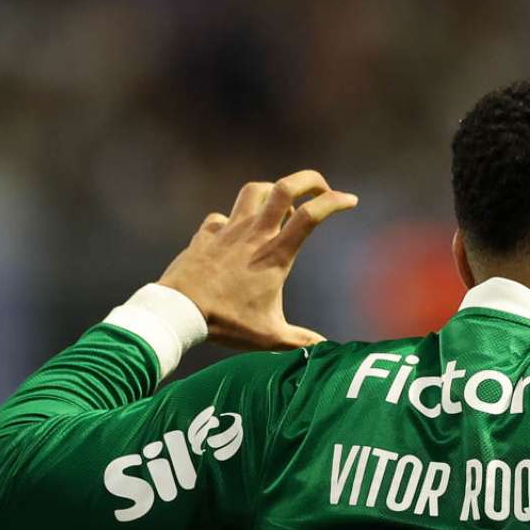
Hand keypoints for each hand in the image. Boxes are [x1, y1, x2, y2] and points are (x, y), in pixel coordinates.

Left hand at [158, 170, 357, 349]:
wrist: (178, 311)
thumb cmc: (226, 323)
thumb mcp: (270, 337)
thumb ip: (301, 340)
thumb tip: (326, 350)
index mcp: (275, 255)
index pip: (311, 215)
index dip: (335, 201)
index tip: (351, 200)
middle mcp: (254, 234)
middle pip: (285, 187)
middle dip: (309, 179)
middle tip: (322, 188)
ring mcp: (228, 231)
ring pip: (254, 191)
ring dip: (273, 191)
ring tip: (282, 204)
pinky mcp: (206, 235)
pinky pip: (222, 217)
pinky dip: (233, 221)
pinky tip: (235, 235)